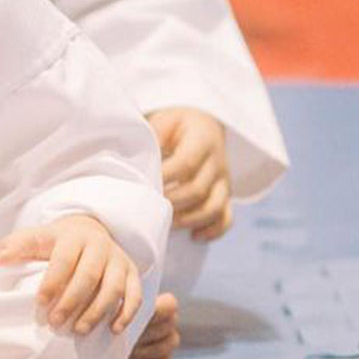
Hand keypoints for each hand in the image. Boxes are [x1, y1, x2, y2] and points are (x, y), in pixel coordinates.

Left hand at [0, 213, 143, 336]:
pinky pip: (135, 294)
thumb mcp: (36, 238)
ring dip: (97, 312)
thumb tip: (0, 259)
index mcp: (72, 236)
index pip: (63, 260)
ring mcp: (118, 259)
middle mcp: (98, 245)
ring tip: (80, 331)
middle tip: (56, 324)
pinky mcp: (132, 272)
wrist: (89, 231)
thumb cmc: (57, 243)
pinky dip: (126, 313)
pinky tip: (113, 329)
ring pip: (112, 287)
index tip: (40, 304)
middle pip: (88, 276)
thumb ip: (18, 247)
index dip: (52, 283)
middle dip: (71, 302)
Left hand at [146, 107, 231, 240]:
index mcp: (202, 139)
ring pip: (214, 207)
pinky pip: (226, 217)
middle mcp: (217, 161)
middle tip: (149, 209)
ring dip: (189, 220)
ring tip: (167, 224)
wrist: (203, 125)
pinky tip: (194, 236)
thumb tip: (131, 162)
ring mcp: (223, 180)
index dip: (166, 177)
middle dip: (172, 203)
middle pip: (198, 189)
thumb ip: (152, 138)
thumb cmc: (175, 126)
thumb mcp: (163, 121)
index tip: (147, 185)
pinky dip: (213, 230)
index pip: (186, 163)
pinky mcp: (225, 195)